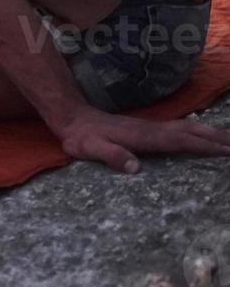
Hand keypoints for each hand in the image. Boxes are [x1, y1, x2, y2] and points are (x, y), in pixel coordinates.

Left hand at [56, 106, 229, 172]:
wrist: (72, 118)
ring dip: (211, 133)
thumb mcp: (91, 149)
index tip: (227, 151)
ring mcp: (151, 127)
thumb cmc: (81, 138)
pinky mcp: (148, 129)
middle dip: (217, 138)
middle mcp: (152, 129)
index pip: (181, 141)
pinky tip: (203, 134)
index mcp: (145, 137)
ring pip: (188, 128)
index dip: (205, 146)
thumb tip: (136, 168)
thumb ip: (112, 156)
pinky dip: (197, 131)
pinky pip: (180, 129)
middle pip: (192, 131)